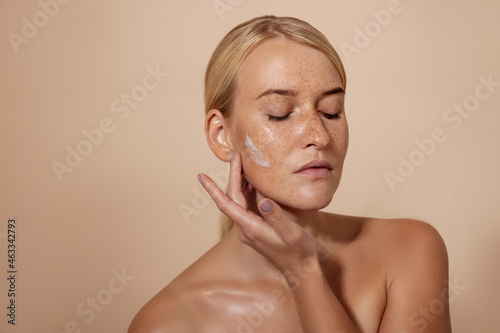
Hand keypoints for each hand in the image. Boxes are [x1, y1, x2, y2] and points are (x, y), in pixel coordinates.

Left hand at [198, 153, 319, 278]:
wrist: (301, 270)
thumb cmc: (298, 251)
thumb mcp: (291, 233)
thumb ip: (277, 216)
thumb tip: (263, 200)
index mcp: (251, 228)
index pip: (227, 204)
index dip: (213, 190)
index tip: (202, 176)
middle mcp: (245, 229)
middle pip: (231, 199)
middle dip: (232, 177)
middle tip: (235, 157)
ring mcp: (249, 230)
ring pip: (237, 202)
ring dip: (237, 184)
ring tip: (241, 165)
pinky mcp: (254, 230)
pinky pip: (244, 207)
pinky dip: (245, 192)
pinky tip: (251, 184)